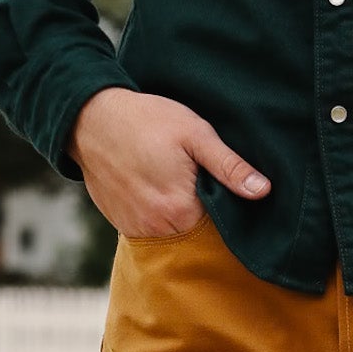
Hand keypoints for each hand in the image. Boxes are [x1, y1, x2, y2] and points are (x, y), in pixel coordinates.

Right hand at [68, 88, 270, 237]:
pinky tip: (157, 189)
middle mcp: (160, 229)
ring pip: (176, 232)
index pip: (222, 225)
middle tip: (196, 178)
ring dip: (182, 215)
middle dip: (205, 212)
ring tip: (174, 182)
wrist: (89, 119)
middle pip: (199, 231)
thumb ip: (229, 166)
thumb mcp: (195, 134)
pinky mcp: (124, 226)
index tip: (224, 186)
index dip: (228, 207)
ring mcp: (139, 230)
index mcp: (183, 210)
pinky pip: (154, 230)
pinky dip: (161, 216)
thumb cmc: (146, 121)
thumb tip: (262, 191)